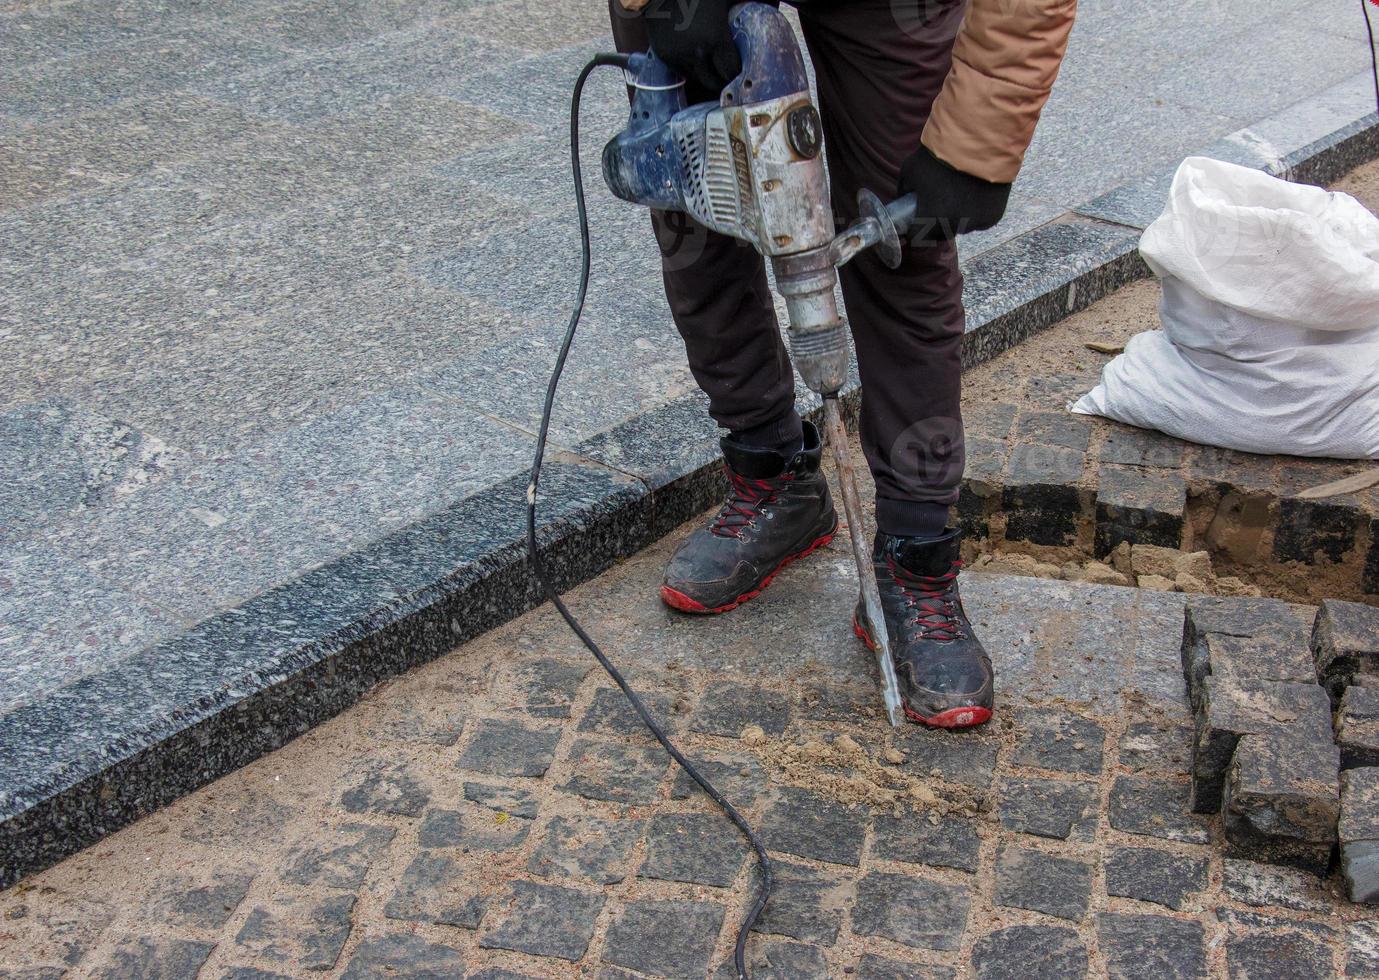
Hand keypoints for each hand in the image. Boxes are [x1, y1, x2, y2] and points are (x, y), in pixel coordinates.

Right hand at [642, 0, 741, 94]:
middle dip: (721, 82)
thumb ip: (739, 10)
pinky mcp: (666, 57)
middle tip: (724, 78)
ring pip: (697, 78)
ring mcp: (681, 56)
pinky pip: (682, 72)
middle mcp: (699, 52)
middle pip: (714, 82)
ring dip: (704, 75)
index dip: (736, 73)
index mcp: (717, 38)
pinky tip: (693, 59)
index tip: (738, 73)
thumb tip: (762, 5)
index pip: (732, 70)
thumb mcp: (721, 1)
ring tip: (709, 67)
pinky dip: (689, 69)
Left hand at [897, 144, 1011, 240]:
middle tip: (938, 203)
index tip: (915, 221)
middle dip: (936, 223)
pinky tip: (974, 195)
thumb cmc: (940, 155)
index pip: (918, 240)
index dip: (914, 230)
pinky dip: (976, 211)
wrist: (979, 142)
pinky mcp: (993, 217)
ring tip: (958, 195)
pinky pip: (980, 220)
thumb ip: (903, 189)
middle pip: (941, 233)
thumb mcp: (910, 169)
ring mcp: (975, 222)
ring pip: (962, 227)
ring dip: (958, 217)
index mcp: (931, 219)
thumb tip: (902, 198)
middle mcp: (954, 226)